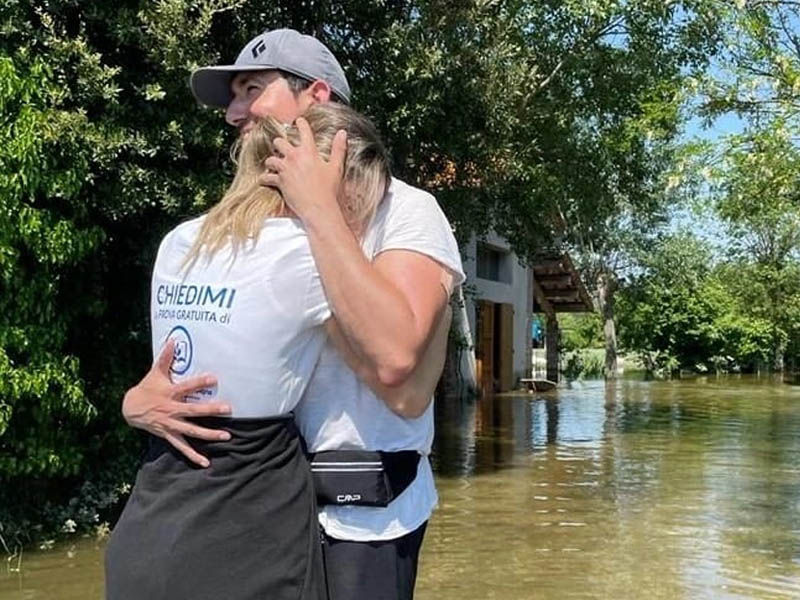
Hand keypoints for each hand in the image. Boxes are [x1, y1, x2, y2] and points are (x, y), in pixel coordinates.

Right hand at [122, 338, 231, 466]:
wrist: (130, 409)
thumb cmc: (147, 389)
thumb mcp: (155, 373)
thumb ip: (165, 357)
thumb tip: (172, 339)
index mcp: (169, 394)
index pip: (186, 387)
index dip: (199, 382)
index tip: (215, 378)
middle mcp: (171, 411)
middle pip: (193, 411)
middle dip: (210, 410)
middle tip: (228, 409)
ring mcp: (171, 425)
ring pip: (192, 431)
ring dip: (209, 434)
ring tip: (226, 436)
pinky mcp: (169, 436)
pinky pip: (183, 448)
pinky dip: (193, 456)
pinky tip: (206, 462)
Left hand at [260, 117, 346, 222]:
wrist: (318, 208)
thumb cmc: (329, 189)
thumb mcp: (336, 167)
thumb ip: (338, 148)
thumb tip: (342, 133)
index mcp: (309, 151)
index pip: (303, 130)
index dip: (301, 123)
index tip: (299, 121)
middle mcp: (294, 157)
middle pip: (279, 142)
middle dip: (279, 144)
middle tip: (282, 147)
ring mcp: (285, 169)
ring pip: (271, 159)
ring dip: (271, 161)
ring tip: (273, 164)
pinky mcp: (279, 181)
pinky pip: (267, 177)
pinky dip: (265, 178)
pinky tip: (265, 179)